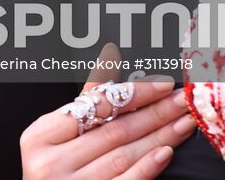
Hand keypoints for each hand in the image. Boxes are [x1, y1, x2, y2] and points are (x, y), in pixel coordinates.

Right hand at [20, 47, 196, 179]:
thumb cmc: (54, 169)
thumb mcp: (57, 134)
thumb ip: (87, 100)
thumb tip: (111, 56)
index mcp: (40, 137)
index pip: (96, 106)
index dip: (133, 93)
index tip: (163, 85)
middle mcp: (52, 163)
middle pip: (114, 131)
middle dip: (155, 113)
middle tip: (183, 101)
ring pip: (124, 155)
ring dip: (160, 137)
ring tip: (184, 123)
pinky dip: (148, 167)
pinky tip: (166, 152)